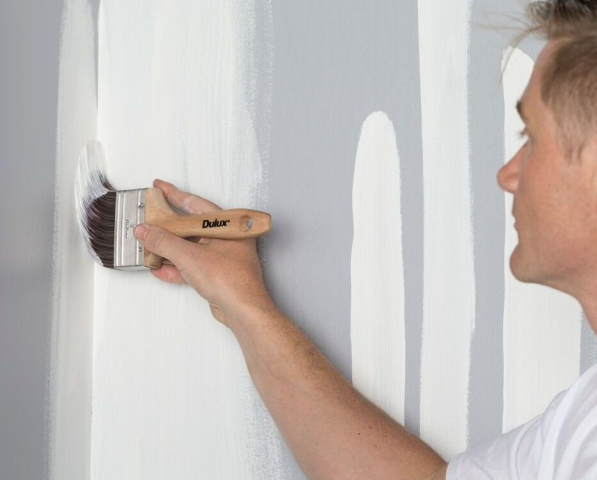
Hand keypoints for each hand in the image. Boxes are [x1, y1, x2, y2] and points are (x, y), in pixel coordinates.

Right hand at [134, 179, 271, 326]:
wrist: (242, 310)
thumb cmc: (231, 280)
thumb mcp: (190, 256)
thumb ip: (164, 242)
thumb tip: (146, 231)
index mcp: (226, 225)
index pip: (195, 204)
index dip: (174, 195)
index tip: (159, 187)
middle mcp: (226, 239)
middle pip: (191, 227)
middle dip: (168, 225)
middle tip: (150, 217)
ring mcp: (222, 257)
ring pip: (191, 247)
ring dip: (169, 248)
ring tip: (149, 244)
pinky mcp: (217, 275)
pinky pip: (192, 266)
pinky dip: (176, 267)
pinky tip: (160, 268)